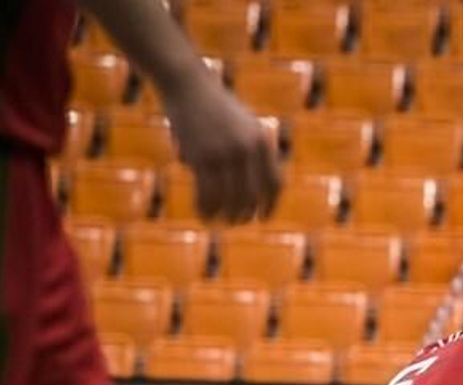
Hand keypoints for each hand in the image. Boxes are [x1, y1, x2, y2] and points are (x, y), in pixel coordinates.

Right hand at [161, 70, 281, 223]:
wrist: (187, 83)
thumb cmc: (215, 106)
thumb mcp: (244, 125)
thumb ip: (254, 152)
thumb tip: (258, 187)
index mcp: (262, 142)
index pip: (275, 184)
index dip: (271, 205)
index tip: (263, 218)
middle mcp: (247, 150)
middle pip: (253, 197)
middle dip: (245, 214)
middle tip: (237, 221)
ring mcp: (224, 154)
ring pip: (229, 200)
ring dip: (225, 216)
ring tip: (219, 221)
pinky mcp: (202, 157)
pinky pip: (207, 194)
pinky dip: (206, 208)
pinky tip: (203, 214)